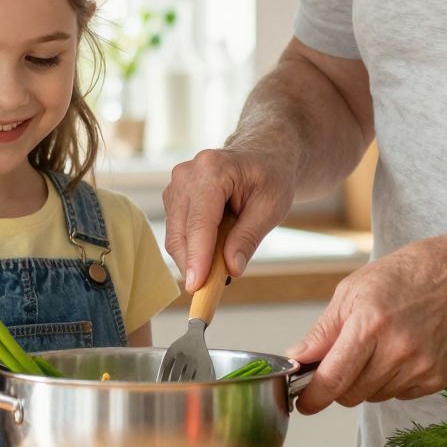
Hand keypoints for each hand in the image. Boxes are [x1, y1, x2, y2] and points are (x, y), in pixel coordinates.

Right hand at [162, 145, 294, 290]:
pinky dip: (193, 250)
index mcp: (212, 170)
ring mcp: (176, 185)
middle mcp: (186, 175)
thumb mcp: (272, 207)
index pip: (199, 223)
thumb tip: (231, 268)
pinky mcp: (174, 198)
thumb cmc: (271, 176)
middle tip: (212, 292)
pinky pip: (178, 233)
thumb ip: (249, 237)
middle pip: (181, 233)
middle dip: (194, 265)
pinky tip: (213, 254)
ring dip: (194, 259)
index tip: (197, 286)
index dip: (197, 257)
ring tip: (221, 268)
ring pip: (176, 237)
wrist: (263, 155)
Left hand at [288, 233, 446, 413]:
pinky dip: (393, 380)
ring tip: (381, 346)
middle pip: (350, 394)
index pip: (332, 379)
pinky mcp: (437, 379)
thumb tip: (296, 359)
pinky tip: (402, 352)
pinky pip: (400, 394)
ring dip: (367, 381)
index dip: (312, 397)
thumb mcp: (353, 290)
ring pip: (374, 397)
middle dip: (339, 384)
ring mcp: (420, 367)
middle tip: (346, 358)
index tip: (303, 402)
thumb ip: (323, 331)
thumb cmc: (406, 275)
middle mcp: (397, 351)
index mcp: (369, 324)